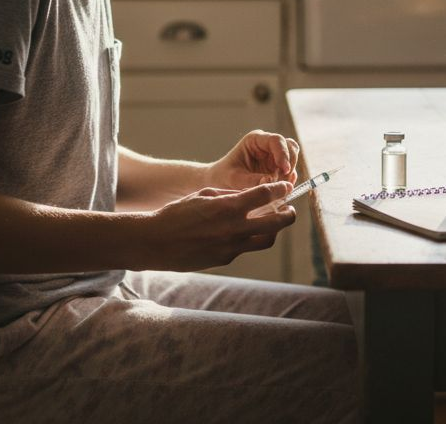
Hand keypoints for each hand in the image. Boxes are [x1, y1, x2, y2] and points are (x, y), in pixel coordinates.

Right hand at [138, 182, 295, 270]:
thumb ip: (231, 195)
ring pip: (267, 240)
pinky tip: (242, 231)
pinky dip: (249, 238)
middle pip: (277, 222)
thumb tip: (251, 197)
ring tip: (271, 221)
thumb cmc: (177, 213)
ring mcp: (232, 247)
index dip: (280, 189)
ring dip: (273, 230)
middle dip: (289, 214)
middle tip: (289, 208)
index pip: (266, 195)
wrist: (156, 242)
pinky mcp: (226, 259)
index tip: (286, 186)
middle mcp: (234, 229)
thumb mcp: (204, 195)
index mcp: (228, 207)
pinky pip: (246, 248)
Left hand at [207, 130, 299, 190]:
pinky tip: (279, 190)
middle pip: (290, 147)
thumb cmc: (223, 176)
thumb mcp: (234, 179)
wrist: (220, 183)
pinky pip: (290, 172)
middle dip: (290, 164)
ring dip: (290, 174)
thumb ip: (252, 181)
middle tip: (284, 181)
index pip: (276, 140)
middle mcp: (267, 146)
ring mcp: (274, 157)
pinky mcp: (277, 169)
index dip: (283, 154)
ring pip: (293, 159)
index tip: (284, 169)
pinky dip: (288, 181)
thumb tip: (270, 183)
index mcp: (255, 140)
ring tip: (278, 188)